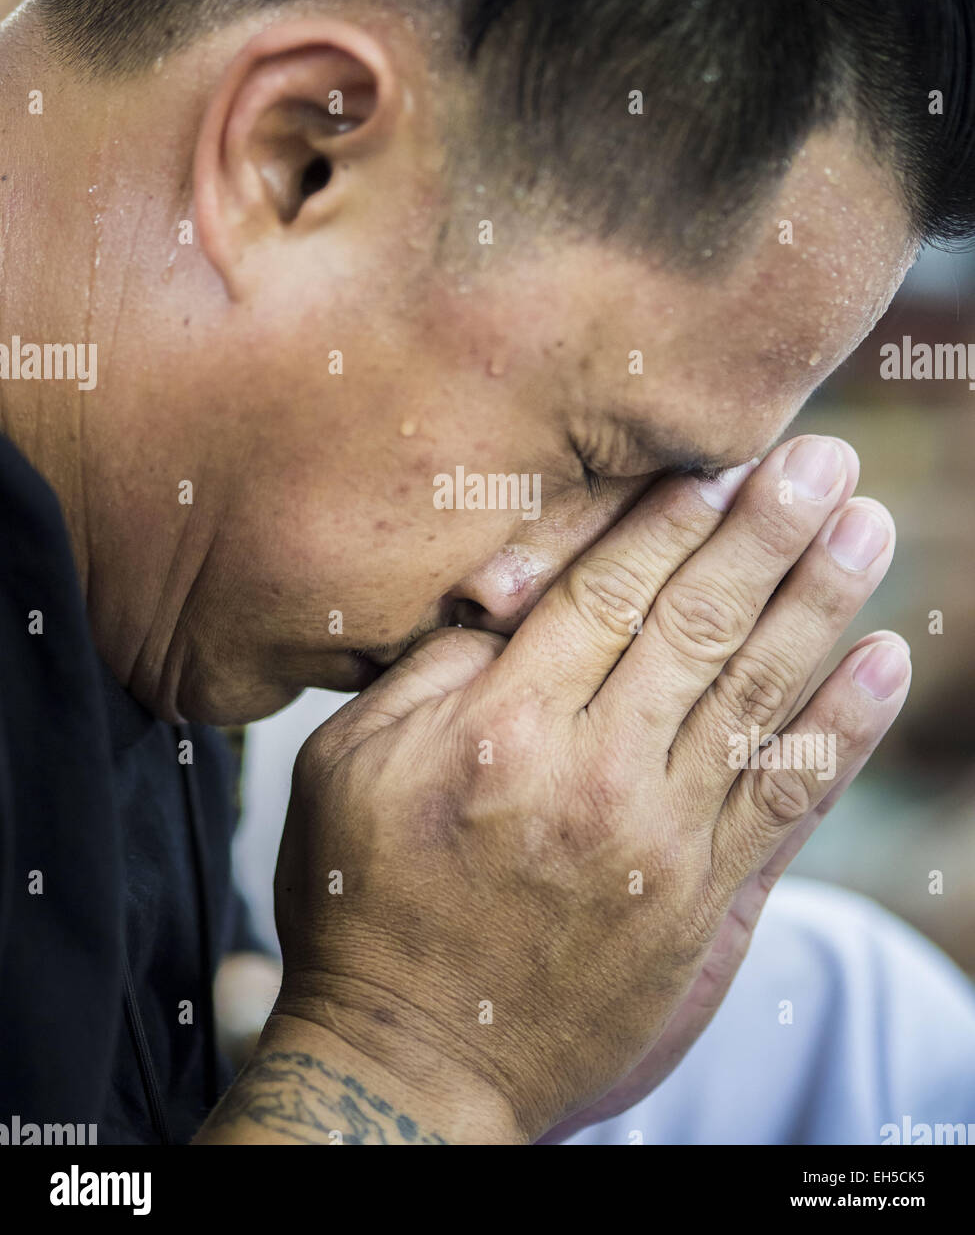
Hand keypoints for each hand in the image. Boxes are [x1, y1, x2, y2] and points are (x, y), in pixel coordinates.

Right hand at [272, 434, 908, 1142]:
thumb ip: (430, 669)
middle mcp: (592, 771)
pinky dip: (844, 729)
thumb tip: (511, 587)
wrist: (412, 1066)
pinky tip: (884, 663)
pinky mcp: (701, 903)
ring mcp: (658, 840)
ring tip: (868, 528)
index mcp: (498, 726)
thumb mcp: (345, 766)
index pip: (607, 591)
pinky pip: (787, 800)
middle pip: (698, 624)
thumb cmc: (362, 903)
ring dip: (820, 602)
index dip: (671, 519)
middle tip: (824, 462)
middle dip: (767, 532)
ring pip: (757, 694)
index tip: (722, 460)